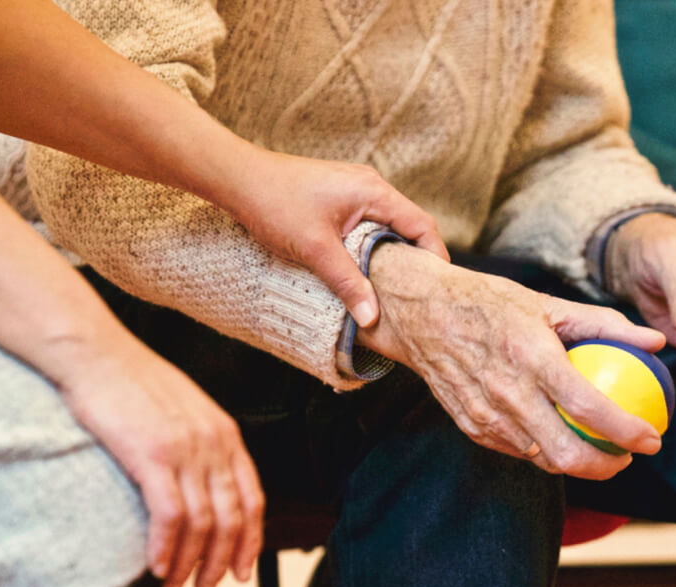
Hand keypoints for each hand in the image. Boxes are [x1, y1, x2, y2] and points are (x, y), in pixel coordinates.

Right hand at [47, 334, 264, 586]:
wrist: (96, 353)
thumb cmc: (131, 381)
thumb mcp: (184, 410)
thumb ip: (200, 445)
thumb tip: (201, 485)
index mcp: (225, 433)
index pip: (253, 499)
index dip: (250, 540)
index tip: (240, 568)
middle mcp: (213, 442)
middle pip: (232, 518)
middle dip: (220, 561)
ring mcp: (185, 448)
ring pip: (203, 523)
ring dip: (189, 562)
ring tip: (174, 585)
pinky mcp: (152, 454)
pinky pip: (170, 515)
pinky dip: (166, 547)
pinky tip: (156, 565)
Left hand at [228, 150, 448, 326]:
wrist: (237, 178)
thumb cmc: (275, 204)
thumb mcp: (315, 249)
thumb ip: (348, 283)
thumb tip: (372, 318)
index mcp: (374, 192)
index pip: (422, 225)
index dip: (435, 257)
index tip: (437, 287)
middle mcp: (370, 186)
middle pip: (408, 226)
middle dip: (415, 260)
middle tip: (417, 295)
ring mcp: (354, 189)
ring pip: (386, 226)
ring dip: (390, 254)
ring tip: (392, 288)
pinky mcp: (338, 197)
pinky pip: (368, 224)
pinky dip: (371, 246)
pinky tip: (362, 269)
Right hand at [356, 244, 665, 479]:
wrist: (421, 313)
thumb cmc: (489, 303)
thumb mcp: (548, 303)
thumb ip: (605, 324)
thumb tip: (655, 341)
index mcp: (531, 357)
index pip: (588, 407)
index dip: (626, 431)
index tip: (652, 438)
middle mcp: (507, 392)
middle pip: (566, 454)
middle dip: (607, 466)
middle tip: (628, 456)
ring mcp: (486, 415)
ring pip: (543, 459)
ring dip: (577, 463)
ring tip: (600, 449)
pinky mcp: (471, 427)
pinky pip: (518, 451)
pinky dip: (544, 450)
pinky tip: (560, 437)